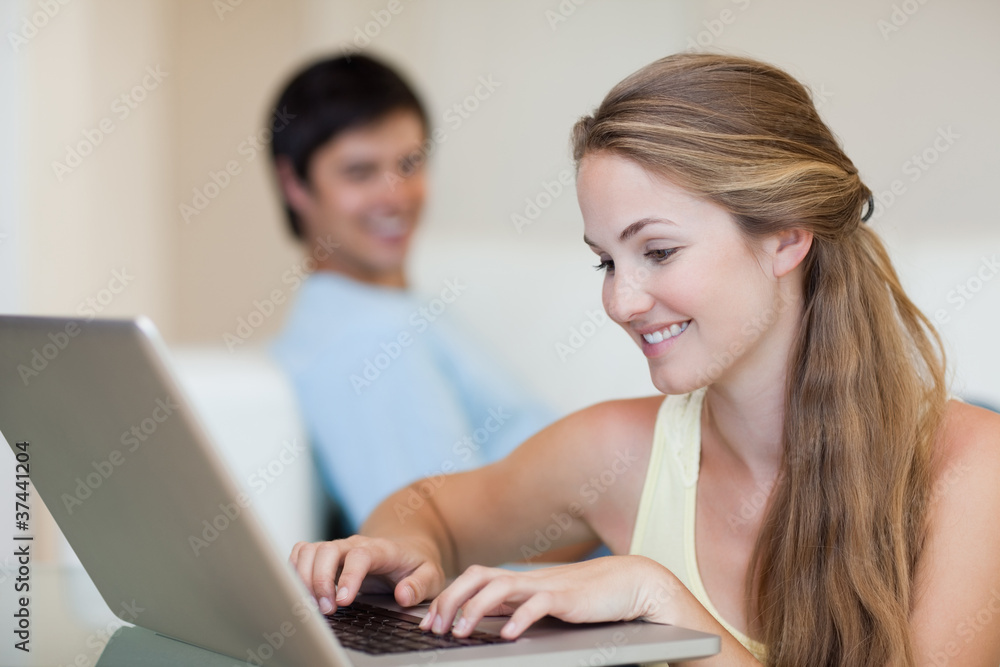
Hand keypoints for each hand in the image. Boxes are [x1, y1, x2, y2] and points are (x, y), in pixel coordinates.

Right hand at [290, 535, 445, 614]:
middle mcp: (355, 544)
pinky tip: (301, 593)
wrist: (407, 547)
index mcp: (382, 549)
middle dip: (320, 581)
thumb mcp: (431, 575)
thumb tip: (402, 595)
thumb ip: (420, 585)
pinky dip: (294, 570)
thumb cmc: (416, 563)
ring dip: (304, 578)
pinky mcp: (326, 554)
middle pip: (327, 550)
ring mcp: (338, 548)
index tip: (343, 601)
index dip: (348, 576)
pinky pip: (301, 553)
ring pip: (309, 551)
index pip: (360, 555)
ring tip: (313, 606)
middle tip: (326, 610)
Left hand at [419, 555, 681, 638]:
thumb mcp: (544, 603)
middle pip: (476, 576)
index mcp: (520, 580)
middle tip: (435, 627)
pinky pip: (537, 604)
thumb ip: (517, 608)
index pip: (473, 579)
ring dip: (474, 608)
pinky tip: (507, 635)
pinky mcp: (566, 598)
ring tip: (461, 632)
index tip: (429, 621)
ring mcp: (545, 586)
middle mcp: (527, 579)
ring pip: (499, 586)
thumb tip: (486, 623)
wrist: (630, 583)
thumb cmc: (588, 597)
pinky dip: (519, 619)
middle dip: (450, 600)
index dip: (447, 597)